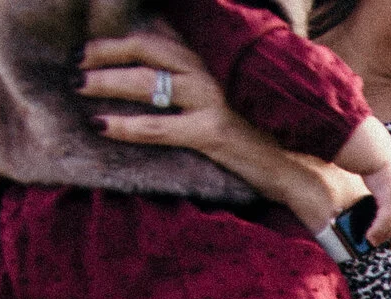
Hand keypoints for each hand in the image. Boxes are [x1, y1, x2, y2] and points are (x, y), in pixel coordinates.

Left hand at [80, 32, 363, 233]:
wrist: (310, 170)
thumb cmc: (278, 140)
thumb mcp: (246, 101)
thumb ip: (217, 84)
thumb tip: (180, 78)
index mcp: (222, 61)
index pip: (168, 37)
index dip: (129, 38)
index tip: (102, 46)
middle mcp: (216, 73)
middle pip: (148, 49)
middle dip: (107, 51)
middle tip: (79, 61)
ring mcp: (214, 100)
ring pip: (146, 82)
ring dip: (105, 82)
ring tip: (80, 87)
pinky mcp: (213, 132)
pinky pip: (156, 126)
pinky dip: (124, 125)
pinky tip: (101, 125)